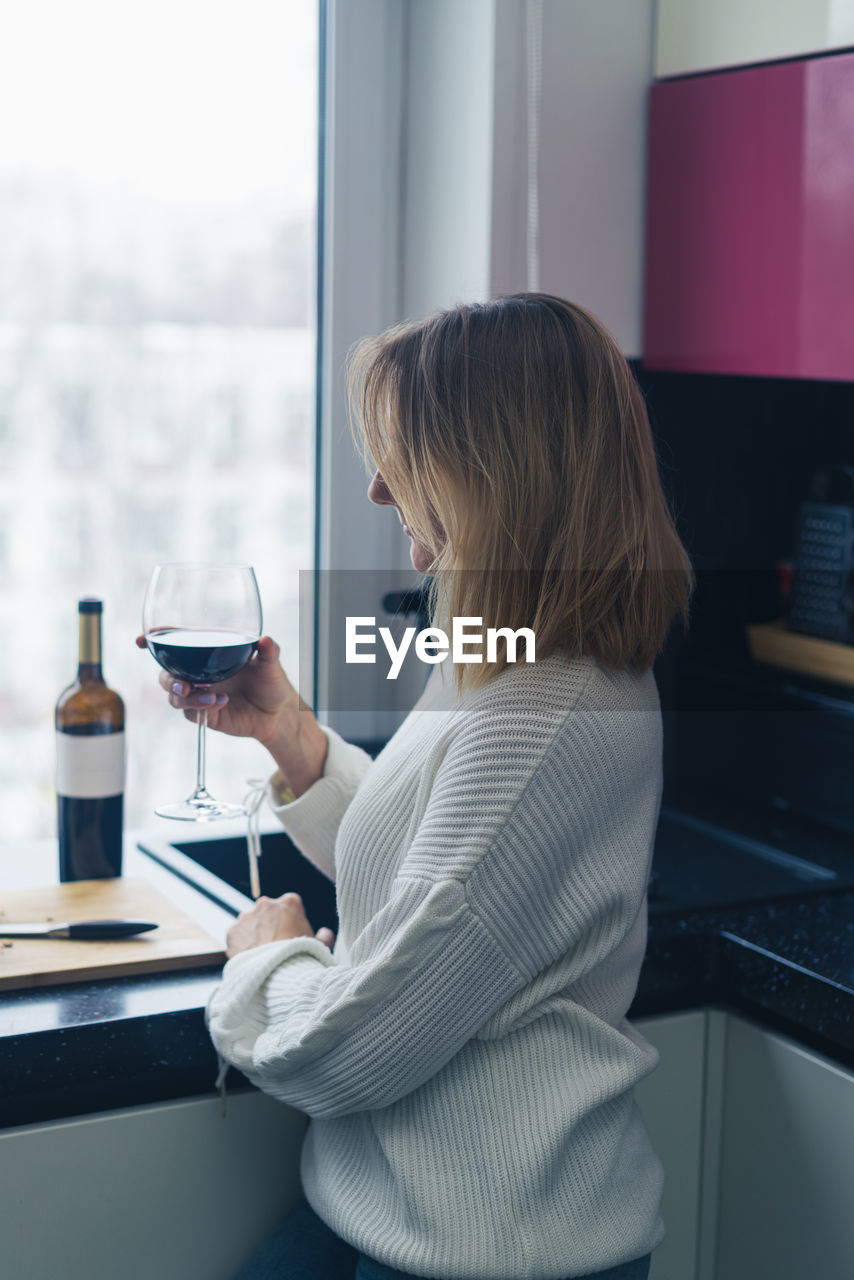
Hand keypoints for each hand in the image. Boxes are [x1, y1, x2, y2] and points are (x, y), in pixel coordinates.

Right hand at [136, 634, 327, 795]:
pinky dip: (201, 707)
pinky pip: (190, 712)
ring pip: (174, 696)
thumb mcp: (272, 666)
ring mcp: (199, 694)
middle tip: (185, 686)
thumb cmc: (272, 683)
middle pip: (166, 673)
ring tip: (210, 697)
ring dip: (186, 697)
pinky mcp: (204, 713)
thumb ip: (269, 653)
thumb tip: (266, 640)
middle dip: (168, 679)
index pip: (176, 643)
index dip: (154, 640)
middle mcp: (198, 672)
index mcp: (208, 653)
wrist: (277, 715)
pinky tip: (220, 703)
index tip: (141, 640)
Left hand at [225, 893, 334, 958]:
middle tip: (276, 945)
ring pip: (251, 922)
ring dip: (255, 933)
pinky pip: (237, 936)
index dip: (292, 920)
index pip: (291, 904)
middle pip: (268, 911)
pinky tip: (250, 957)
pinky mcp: (232, 931)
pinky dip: (242, 944)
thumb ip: (324, 937)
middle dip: (271, 924)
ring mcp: (247, 916)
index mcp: (290, 902)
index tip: (292, 933)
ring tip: (262, 954)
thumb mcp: (320, 946)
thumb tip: (326, 934)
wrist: (275, 974)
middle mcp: (266, 903)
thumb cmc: (300, 958)